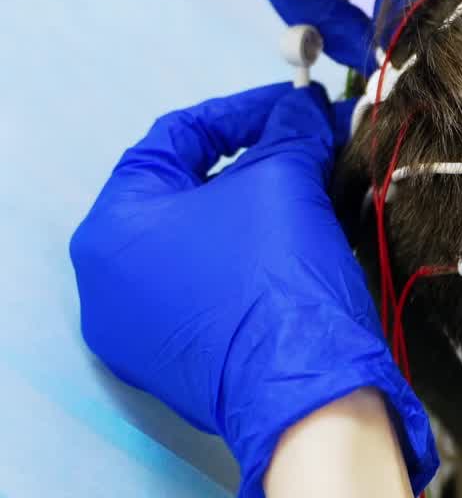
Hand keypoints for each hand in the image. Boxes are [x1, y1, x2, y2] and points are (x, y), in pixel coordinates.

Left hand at [69, 83, 434, 497]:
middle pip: (187, 192)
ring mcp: (141, 331)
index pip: (174, 138)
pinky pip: (214, 288)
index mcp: (112, 228)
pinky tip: (301, 246)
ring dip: (261, 208)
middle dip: (256, 161)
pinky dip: (255, 258)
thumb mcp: (285, 181)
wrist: (310, 392)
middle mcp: (108, 283)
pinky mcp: (182, 364)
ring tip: (316, 191)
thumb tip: (303, 105)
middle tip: (310, 146)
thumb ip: (290, 130)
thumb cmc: (278, 274)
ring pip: (204, 243)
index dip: (243, 112)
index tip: (297, 106)